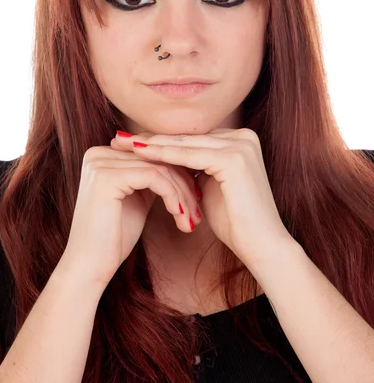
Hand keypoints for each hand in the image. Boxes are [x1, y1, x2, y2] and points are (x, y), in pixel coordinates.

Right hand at [60, 135, 201, 289]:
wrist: (89, 267)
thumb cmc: (114, 238)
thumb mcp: (137, 198)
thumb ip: (151, 177)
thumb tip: (183, 163)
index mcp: (103, 155)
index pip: (153, 155)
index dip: (180, 175)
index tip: (197, 198)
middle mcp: (98, 153)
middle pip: (157, 159)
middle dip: (184, 185)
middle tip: (197, 212)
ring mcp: (100, 163)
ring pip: (160, 168)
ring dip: (182, 195)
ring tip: (192, 220)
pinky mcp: (107, 176)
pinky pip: (154, 177)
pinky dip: (173, 196)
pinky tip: (180, 216)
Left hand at [112, 128, 294, 271]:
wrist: (262, 246)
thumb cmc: (236, 222)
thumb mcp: (210, 186)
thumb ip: (195, 168)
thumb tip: (168, 159)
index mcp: (239, 140)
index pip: (191, 138)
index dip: (160, 142)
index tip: (131, 143)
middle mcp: (243, 136)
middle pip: (188, 138)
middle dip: (152, 139)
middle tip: (120, 138)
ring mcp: (241, 144)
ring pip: (186, 144)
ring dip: (153, 145)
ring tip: (124, 144)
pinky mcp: (234, 157)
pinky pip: (190, 155)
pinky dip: (164, 155)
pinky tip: (141, 155)